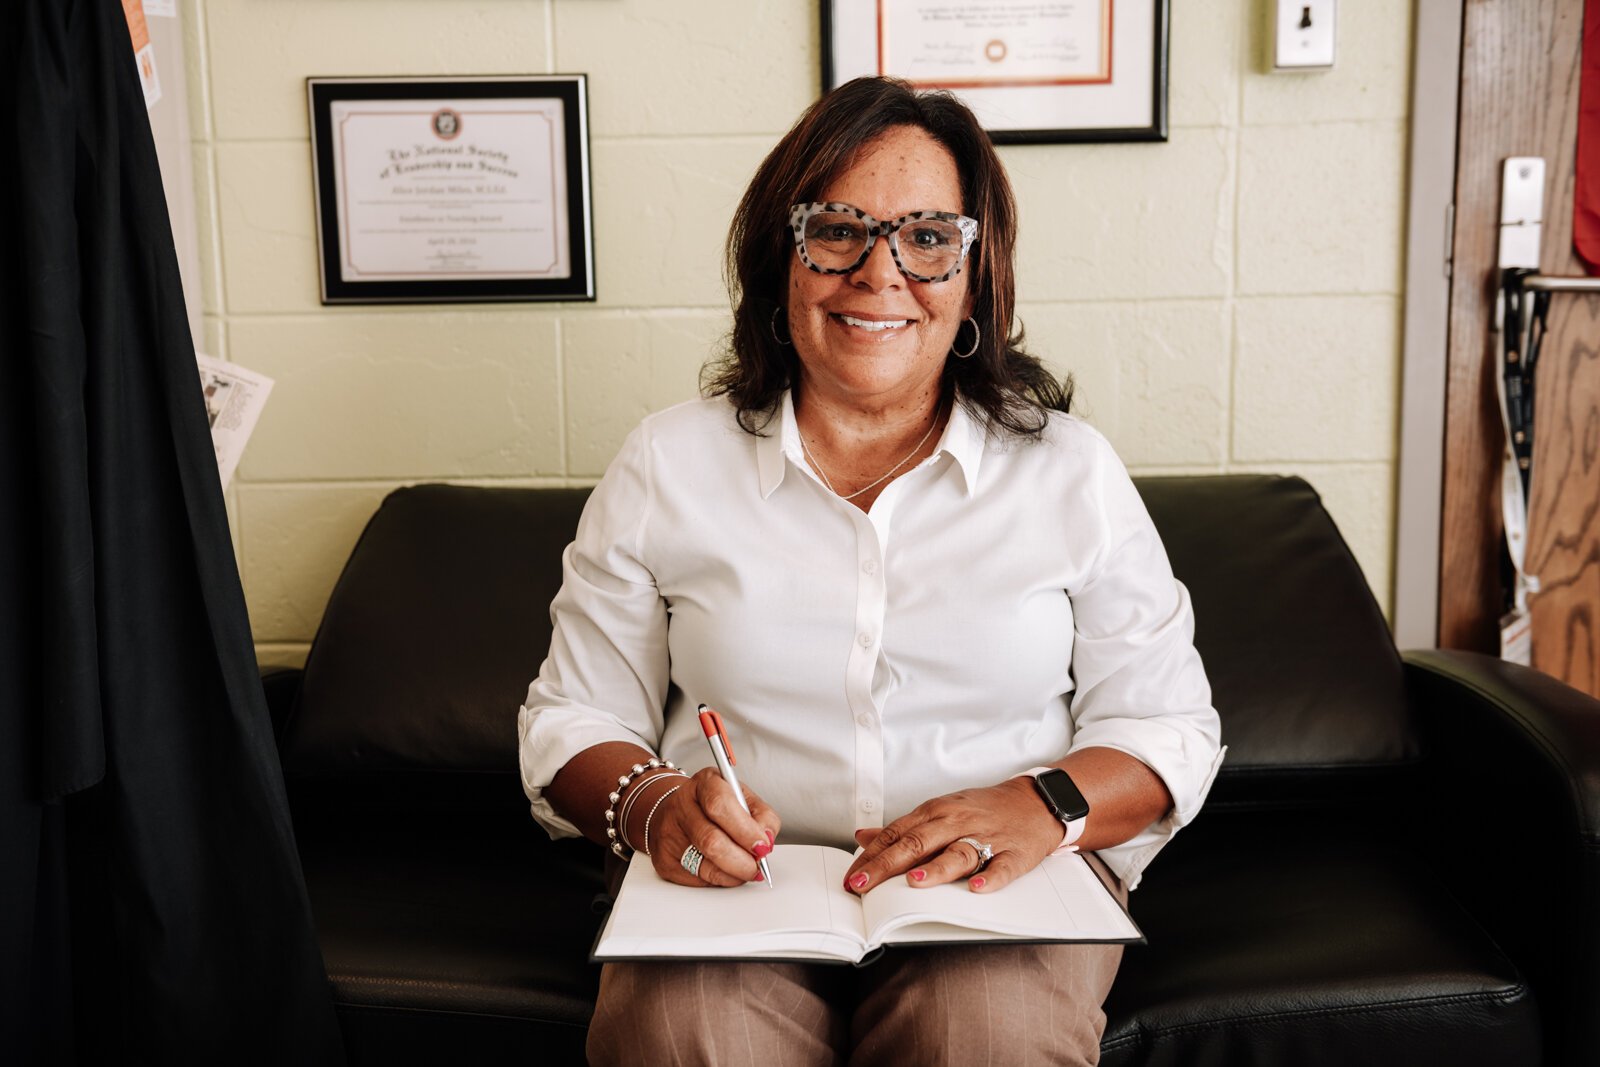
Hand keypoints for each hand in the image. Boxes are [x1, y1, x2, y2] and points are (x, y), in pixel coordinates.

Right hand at [641, 767, 780, 887]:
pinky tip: (725, 870)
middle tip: (758, 866)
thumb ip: (761, 815)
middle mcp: (681, 806)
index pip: (720, 805)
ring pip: (705, 866)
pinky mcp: (664, 861)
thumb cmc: (714, 805)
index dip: (745, 830)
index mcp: (703, 783)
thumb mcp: (742, 797)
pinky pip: (699, 880)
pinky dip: (720, 880)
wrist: (676, 812)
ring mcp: (669, 835)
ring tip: (746, 869)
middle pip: (711, 840)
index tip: (762, 846)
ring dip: (734, 874)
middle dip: (742, 861)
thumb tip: (766, 840)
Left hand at [842, 777, 1059, 894]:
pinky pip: (1001, 868)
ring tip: (914, 882)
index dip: (872, 856)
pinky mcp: (1015, 854)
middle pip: (918, 843)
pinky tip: (976, 889)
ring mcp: (987, 837)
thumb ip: (903, 828)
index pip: (897, 834)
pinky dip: (989, 878)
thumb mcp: (940, 811)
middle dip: (887, 865)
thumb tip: (862, 837)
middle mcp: (958, 822)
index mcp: (937, 812)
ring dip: (935, 868)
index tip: (851, 877)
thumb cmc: (982, 810)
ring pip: (958, 853)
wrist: (1035, 801)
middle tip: (863, 885)